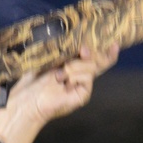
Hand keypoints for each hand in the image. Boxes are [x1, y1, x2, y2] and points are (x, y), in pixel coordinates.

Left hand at [0, 43, 118, 142]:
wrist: (28, 98)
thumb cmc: (33, 79)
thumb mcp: (51, 59)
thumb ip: (68, 53)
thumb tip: (83, 47)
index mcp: (74, 68)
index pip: (94, 58)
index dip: (107, 52)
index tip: (115, 44)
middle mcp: (81, 77)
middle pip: (99, 62)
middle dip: (91, 54)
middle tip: (82, 51)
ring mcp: (83, 86)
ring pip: (90, 66)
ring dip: (73, 67)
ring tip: (59, 75)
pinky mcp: (83, 95)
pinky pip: (87, 78)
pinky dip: (74, 76)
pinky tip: (63, 82)